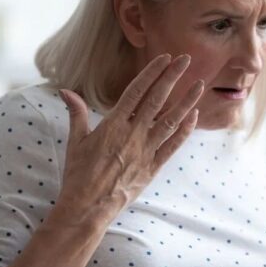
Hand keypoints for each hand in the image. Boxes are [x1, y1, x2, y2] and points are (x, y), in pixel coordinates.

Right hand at [54, 53, 204, 225]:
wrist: (88, 208)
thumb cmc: (78, 175)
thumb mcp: (75, 141)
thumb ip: (76, 113)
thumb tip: (65, 91)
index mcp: (113, 125)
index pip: (136, 91)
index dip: (152, 73)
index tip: (165, 58)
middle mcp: (132, 134)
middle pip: (157, 100)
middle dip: (172, 77)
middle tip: (186, 59)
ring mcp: (145, 151)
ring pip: (170, 121)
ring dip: (186, 101)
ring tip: (199, 85)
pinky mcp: (152, 168)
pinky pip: (172, 146)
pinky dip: (184, 131)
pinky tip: (193, 117)